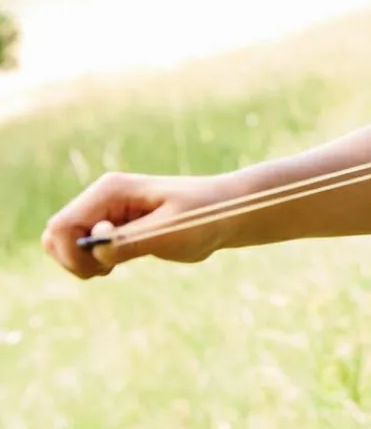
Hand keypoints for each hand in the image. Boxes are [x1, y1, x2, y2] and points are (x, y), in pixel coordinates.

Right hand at [41, 172, 233, 278]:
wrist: (226, 212)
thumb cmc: (204, 216)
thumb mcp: (171, 232)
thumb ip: (131, 240)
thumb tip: (96, 248)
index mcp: (111, 191)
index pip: (62, 225)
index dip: (73, 253)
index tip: (107, 265)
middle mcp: (102, 198)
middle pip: (55, 235)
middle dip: (73, 259)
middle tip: (109, 268)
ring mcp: (105, 212)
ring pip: (64, 243)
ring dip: (81, 262)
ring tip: (115, 264)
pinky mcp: (113, 227)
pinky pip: (82, 249)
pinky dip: (91, 263)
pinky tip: (116, 262)